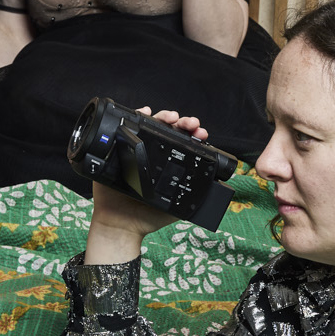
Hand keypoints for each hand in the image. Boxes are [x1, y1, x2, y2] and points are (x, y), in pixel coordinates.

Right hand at [86, 108, 208, 244]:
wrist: (120, 224)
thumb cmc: (147, 218)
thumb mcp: (176, 208)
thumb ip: (193, 198)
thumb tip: (215, 188)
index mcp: (169, 166)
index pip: (185, 145)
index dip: (194, 136)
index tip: (201, 134)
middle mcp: (154, 155)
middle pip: (171, 131)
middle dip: (184, 124)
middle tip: (191, 125)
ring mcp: (137, 149)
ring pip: (152, 125)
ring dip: (165, 117)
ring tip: (174, 117)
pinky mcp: (119, 148)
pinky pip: (127, 126)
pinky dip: (138, 115)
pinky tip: (146, 111)